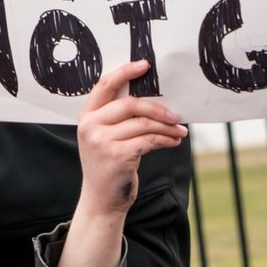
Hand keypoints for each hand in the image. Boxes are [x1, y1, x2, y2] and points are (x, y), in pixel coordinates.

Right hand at [59, 62, 187, 266]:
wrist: (102, 200)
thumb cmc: (108, 166)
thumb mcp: (105, 138)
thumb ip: (118, 118)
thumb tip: (154, 100)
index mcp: (87, 116)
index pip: (105, 85)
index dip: (125, 72)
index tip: (145, 65)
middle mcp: (90, 126)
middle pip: (131, 104)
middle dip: (158, 108)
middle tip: (177, 115)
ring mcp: (102, 141)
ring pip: (143, 123)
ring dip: (167, 127)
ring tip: (180, 131)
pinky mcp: (117, 155)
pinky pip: (149, 140)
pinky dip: (166, 139)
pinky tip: (174, 141)